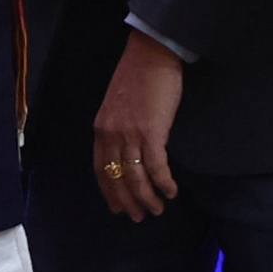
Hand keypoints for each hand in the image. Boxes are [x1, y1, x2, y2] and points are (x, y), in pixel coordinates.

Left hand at [91, 33, 185, 220]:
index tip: (117, 208)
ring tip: (157, 209)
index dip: (109, 192)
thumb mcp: (118, 105)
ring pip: (135, 177)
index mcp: (101, 129)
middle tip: (139, 217)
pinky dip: (163, 183)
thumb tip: (128, 150)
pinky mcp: (152, 132)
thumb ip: (118, 128)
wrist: (152, 54)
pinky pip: (156, 167)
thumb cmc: (139, 76)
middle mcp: (111, 134)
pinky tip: (171, 192)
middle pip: (116, 178)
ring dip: (147, 198)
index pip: (101, 170)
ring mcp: (130, 134)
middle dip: (128, 202)